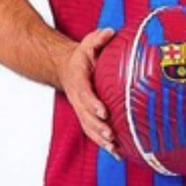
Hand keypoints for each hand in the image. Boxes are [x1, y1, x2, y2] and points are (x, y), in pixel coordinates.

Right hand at [57, 27, 119, 159]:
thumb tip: (110, 32)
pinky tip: (118, 154)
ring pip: (89, 128)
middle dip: (98, 127)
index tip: (103, 111)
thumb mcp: (87, 43)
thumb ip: (98, 38)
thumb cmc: (83, 56)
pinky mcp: (87, 117)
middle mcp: (78, 99)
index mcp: (79, 81)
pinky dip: (104, 144)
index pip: (85, 95)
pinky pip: (94, 133)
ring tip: (115, 149)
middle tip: (111, 135)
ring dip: (101, 140)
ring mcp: (82, 110)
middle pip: (86, 116)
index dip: (93, 104)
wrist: (67, 68)